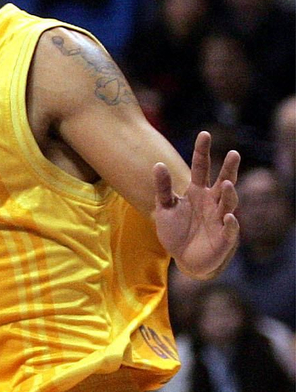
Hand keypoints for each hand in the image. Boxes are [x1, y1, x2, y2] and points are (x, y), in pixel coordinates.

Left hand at [153, 131, 239, 278]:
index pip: (202, 167)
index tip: (204, 133)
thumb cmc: (175, 230)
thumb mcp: (164, 207)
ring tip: (226, 184)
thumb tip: (158, 164)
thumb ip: (162, 187)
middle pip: (223, 181)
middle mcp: (212, 202)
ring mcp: (220, 218)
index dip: (202, 151)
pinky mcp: (225, 237)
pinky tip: (228, 217)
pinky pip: (230, 229)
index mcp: (197, 191)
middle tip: (233, 153)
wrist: (184, 258)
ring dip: (228, 194)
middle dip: (229, 168)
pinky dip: (230, 223)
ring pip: (229, 203)